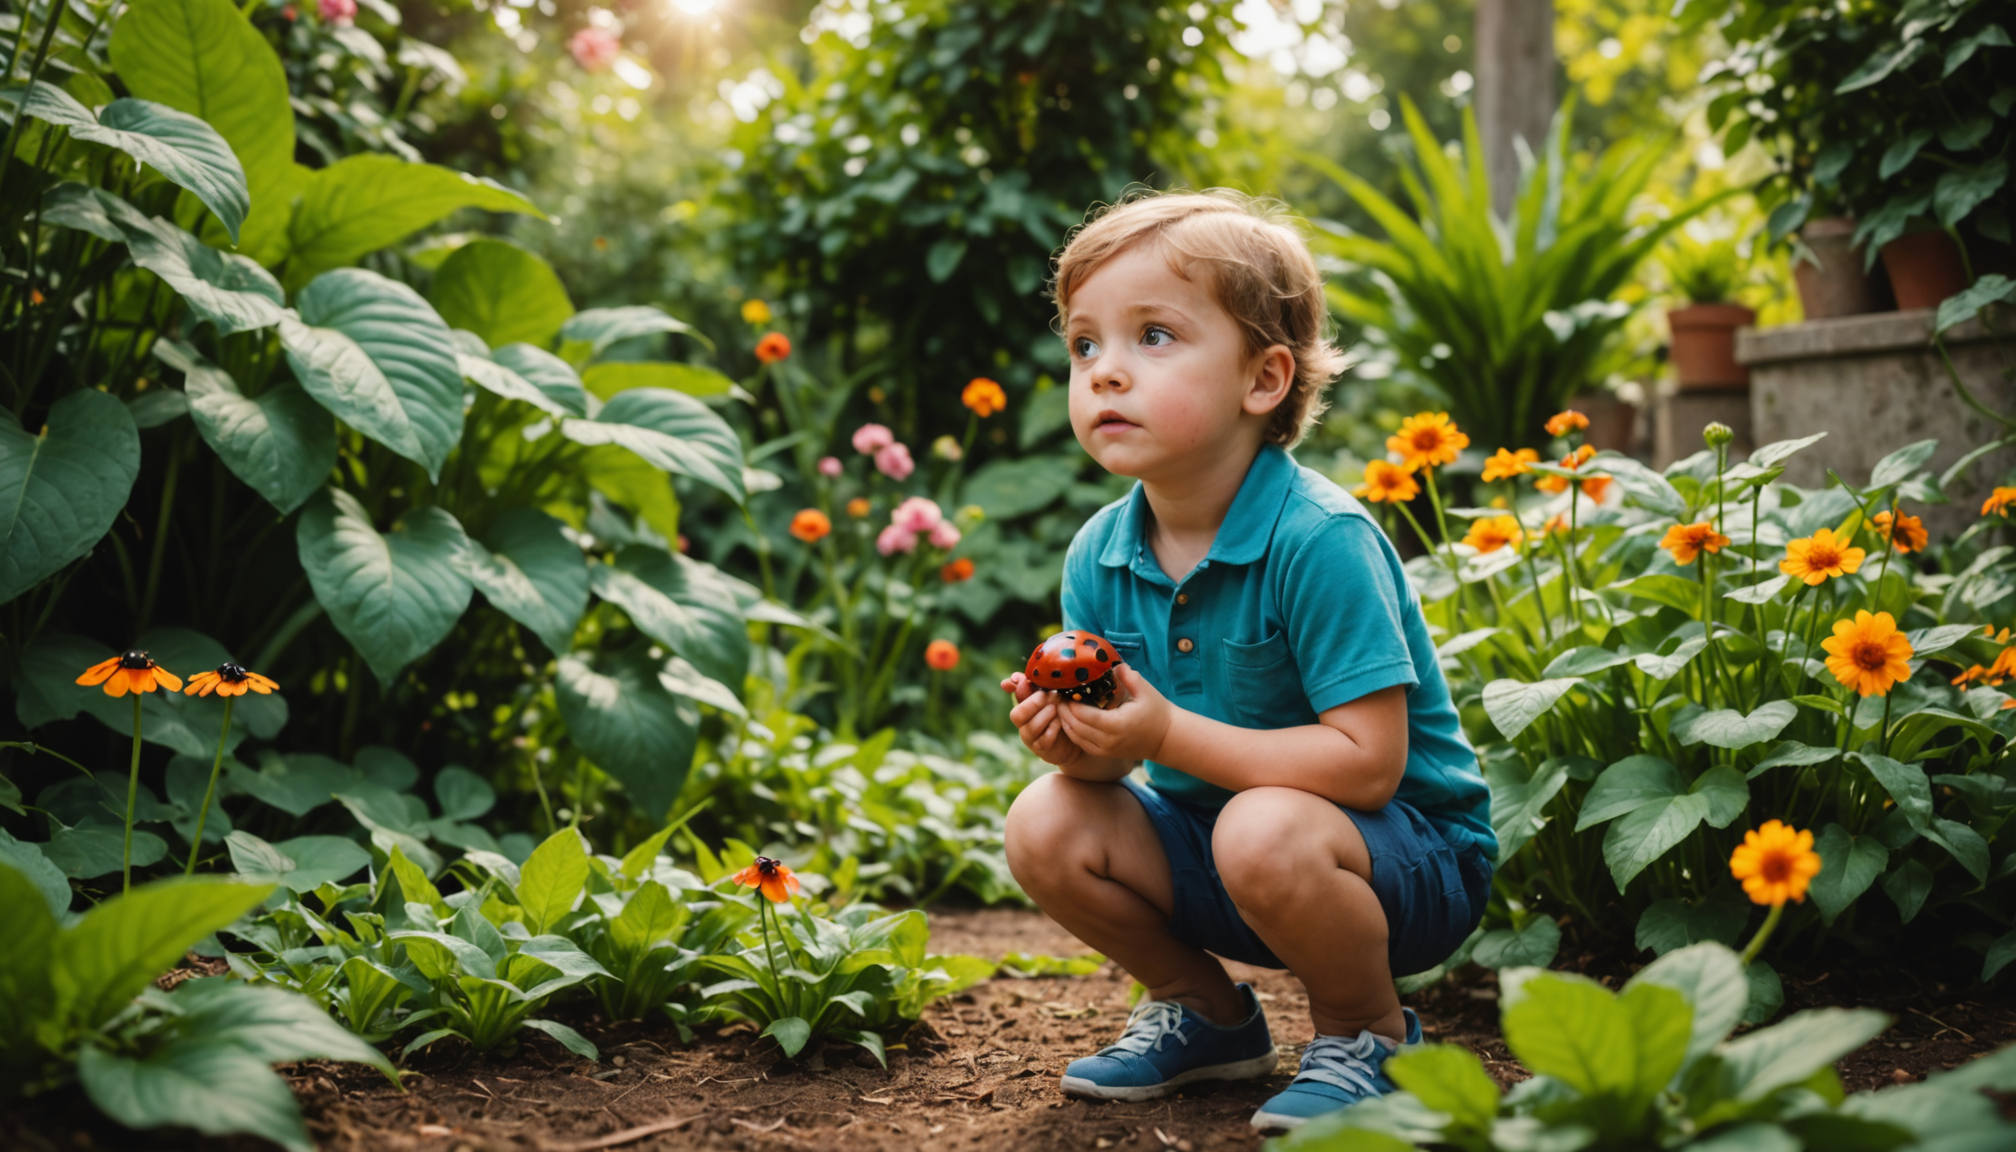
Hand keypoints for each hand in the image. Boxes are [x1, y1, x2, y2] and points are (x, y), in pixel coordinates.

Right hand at [1003, 673, 1085, 768]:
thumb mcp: (1052, 699)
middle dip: (1034, 703)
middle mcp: (1024, 723)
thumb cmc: (1061, 715)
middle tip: (1051, 695)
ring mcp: (1031, 738)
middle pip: (1017, 714)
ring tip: (1057, 709)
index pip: (1014, 695)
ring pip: (1030, 728)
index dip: (1014, 686)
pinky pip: (1043, 740)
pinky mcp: (1042, 749)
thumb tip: (1017, 675)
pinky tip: (1060, 723)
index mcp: (1025, 706)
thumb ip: (1037, 687)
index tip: (1018, 679)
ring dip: (1045, 716)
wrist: (1073, 741)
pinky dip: (1052, 730)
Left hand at [1057, 665, 1176, 763]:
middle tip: (1056, 694)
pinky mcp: (1104, 753)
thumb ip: (1128, 676)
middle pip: (1073, 726)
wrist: (1166, 738)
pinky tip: (1069, 717)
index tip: (1062, 688)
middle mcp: (1108, 740)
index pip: (1082, 714)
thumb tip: (1111, 663)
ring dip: (1064, 720)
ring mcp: (1105, 749)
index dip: (1068, 702)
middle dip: (1061, 710)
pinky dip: (1071, 730)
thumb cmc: (1157, 712)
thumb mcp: (1145, 690)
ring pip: (1074, 736)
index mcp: (1116, 724)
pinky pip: (1080, 743)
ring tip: (1060, 704)